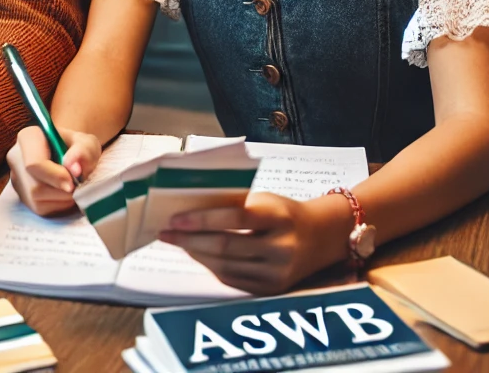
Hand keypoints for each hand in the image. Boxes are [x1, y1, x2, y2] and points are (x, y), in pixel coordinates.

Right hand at [6, 125, 101, 215]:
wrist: (68, 154)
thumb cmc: (76, 146)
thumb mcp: (85, 142)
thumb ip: (82, 151)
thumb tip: (74, 169)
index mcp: (28, 138)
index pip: (34, 163)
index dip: (54, 176)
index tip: (73, 182)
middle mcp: (16, 158)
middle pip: (35, 186)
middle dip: (60, 191)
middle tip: (78, 186)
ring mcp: (17, 178)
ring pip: (36, 199)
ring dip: (61, 199)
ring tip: (73, 187)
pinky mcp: (22, 195)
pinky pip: (39, 208)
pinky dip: (58, 205)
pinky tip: (65, 193)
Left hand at [158, 192, 354, 293]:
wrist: (322, 237)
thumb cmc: (283, 212)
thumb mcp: (264, 200)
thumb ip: (233, 206)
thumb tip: (190, 211)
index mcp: (278, 217)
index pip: (234, 218)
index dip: (201, 219)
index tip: (174, 219)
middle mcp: (281, 248)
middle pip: (226, 246)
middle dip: (190, 240)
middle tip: (166, 233)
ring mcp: (278, 272)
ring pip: (226, 267)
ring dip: (196, 255)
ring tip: (177, 243)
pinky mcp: (273, 289)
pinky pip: (234, 280)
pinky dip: (211, 267)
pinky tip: (197, 255)